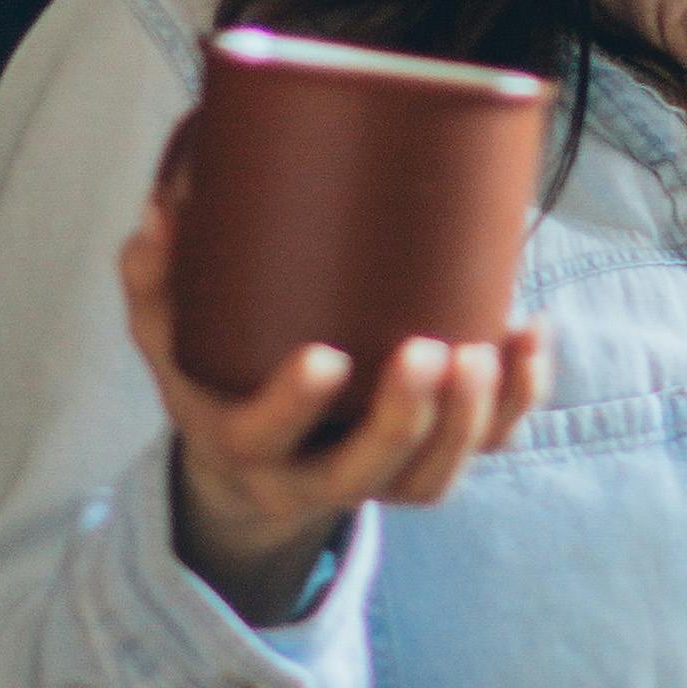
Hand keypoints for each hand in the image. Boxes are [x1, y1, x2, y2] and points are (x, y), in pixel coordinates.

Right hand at [119, 191, 551, 627]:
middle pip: (363, 475)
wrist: (251, 462)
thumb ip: (157, 277)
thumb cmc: (212, 373)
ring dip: (469, 423)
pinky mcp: (426, 463)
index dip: (296, 407)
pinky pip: (481, 451)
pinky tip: (530, 333)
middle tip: (431, 350)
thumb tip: (164, 206)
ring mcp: (374, 479)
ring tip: (492, 350)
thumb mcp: (167, 333)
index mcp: (240, 442)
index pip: (264, 438)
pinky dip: (516, 401)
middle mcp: (307, 476)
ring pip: (430, 481)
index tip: (327, 357)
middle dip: (405, 420)